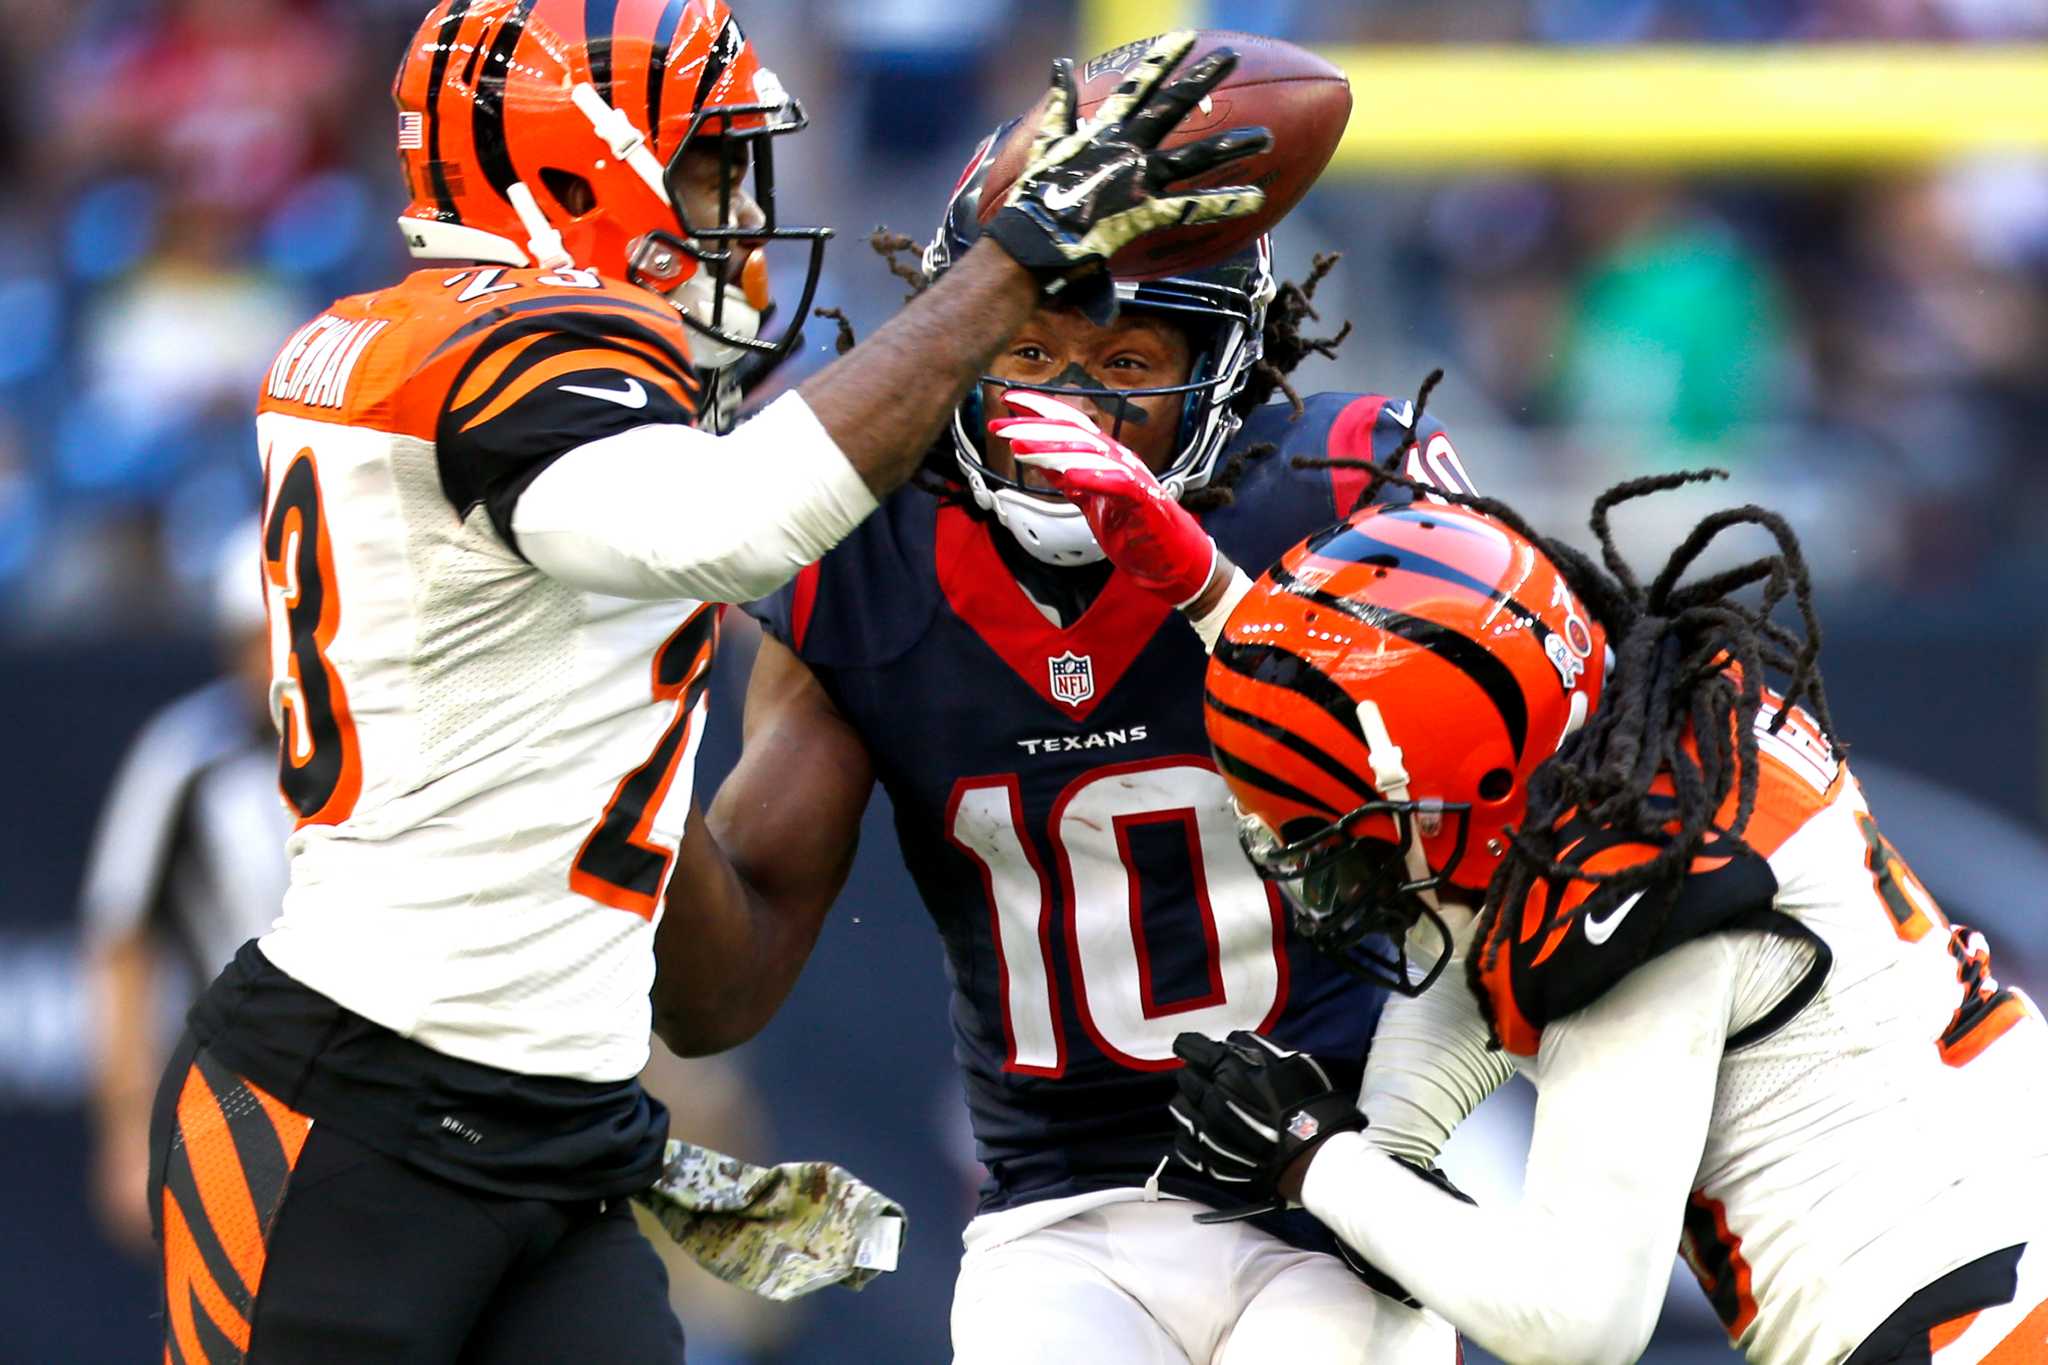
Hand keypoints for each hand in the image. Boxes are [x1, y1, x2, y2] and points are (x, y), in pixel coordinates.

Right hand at [984, 32, 1269, 322]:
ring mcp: (1139, 177)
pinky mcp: (1146, 210)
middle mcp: (1128, 147)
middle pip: (1173, 105)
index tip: (1186, 38)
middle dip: (1203, 78)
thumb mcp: (1047, 143)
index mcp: (1105, 130)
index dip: (1162, 60)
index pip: (1138, 85)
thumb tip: (1059, 64)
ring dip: (1232, 145)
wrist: (1034, 238)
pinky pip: (1192, 207)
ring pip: (1195, 156)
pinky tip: (1255, 199)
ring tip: (1265, 138)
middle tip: (1231, 56)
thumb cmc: (1037, 196)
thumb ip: (1059, 105)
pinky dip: (1223, 205)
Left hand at [990, 391, 1220, 607]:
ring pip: (1090, 453)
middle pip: (1074, 434)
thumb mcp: (1090, 501)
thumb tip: (1037, 459)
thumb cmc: (1136, 528)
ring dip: (1053, 449)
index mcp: (1106, 456)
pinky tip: (1070, 476)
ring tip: (1021, 448)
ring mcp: (1133, 477)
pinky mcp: (1145, 501)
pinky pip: (1119, 484)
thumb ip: (1067, 480)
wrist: (1174, 559)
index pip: (1071, 423)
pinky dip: (1094, 478)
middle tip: (1000, 427)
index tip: (1008, 400)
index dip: (1040, 408)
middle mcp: (1119, 459)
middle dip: (1034, 427)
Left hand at [1169, 1029, 1365, 1223]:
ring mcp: (1207, 1132)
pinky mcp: (1210, 1160)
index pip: (1191, 1049)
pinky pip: (1184, 1143)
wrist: (1314, 1155)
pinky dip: (1190, 1133)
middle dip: (1194, 1073)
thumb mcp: (1288, 1060)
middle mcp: (1210, 1099)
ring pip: (1180, 1109)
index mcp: (1228, 1071)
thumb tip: (1229, 1042)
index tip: (1190, 1047)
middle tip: (1208, 1077)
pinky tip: (1203, 1131)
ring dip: (1189, 1102)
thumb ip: (1253, 1046)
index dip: (1190, 1045)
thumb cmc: (1306, 1102)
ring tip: (1203, 1104)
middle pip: (1185, 1078)